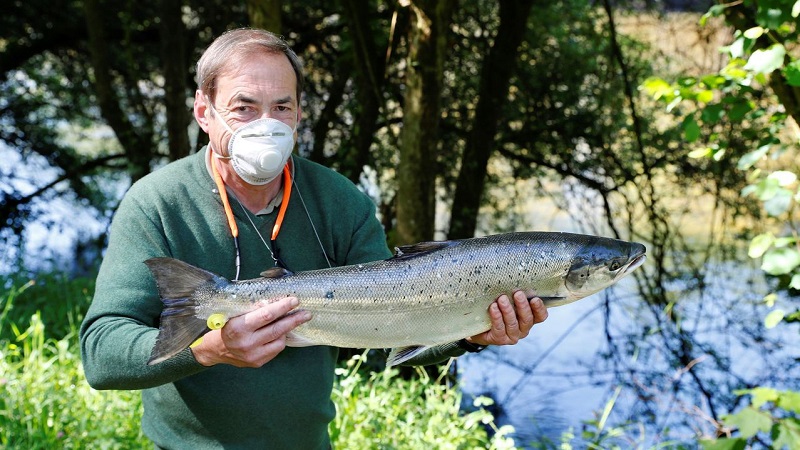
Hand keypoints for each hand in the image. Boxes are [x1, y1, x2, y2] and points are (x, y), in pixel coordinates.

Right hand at [190, 297, 311, 367]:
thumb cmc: (227, 326)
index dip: (282, 307)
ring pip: (279, 341)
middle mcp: (246, 343)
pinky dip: (279, 340)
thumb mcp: (235, 314)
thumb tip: (276, 300)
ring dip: (286, 330)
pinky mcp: (258, 363)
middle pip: (276, 329)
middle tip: (306, 313)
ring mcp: (252, 355)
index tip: (294, 300)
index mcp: (238, 327)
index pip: (266, 315)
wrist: (215, 350)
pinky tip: (278, 334)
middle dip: (294, 320)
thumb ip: (253, 309)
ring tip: (291, 322)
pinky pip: (276, 349)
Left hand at [467, 291, 547, 345]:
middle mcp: (523, 329)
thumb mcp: (508, 300)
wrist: (479, 325)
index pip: (541, 316)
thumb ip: (514, 293)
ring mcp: (512, 336)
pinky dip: (497, 317)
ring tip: (502, 299)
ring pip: (513, 323)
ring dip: (508, 310)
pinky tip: (493, 307)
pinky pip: (499, 328)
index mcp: (529, 319)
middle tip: (517, 293)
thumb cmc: (497, 308)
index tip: (535, 298)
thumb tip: (514, 275)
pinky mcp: (499, 339)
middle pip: (527, 319)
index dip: (539, 308)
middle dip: (522, 306)